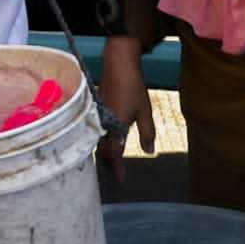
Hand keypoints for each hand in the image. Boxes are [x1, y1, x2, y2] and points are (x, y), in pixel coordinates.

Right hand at [97, 36, 154, 181]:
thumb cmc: (133, 87)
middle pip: (101, 150)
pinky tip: (106, 139)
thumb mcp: (145, 111)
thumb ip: (147, 133)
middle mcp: (103, 124)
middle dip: (108, 163)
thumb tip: (149, 152)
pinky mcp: (95, 109)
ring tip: (111, 160)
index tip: (121, 180)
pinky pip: (95, 130)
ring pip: (96, 141)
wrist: (117, 63)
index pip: (113, 154)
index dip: (116, 169)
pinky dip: (100, 140)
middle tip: (115, 173)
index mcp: (115, 126)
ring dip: (103, 152)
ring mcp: (97, 116)